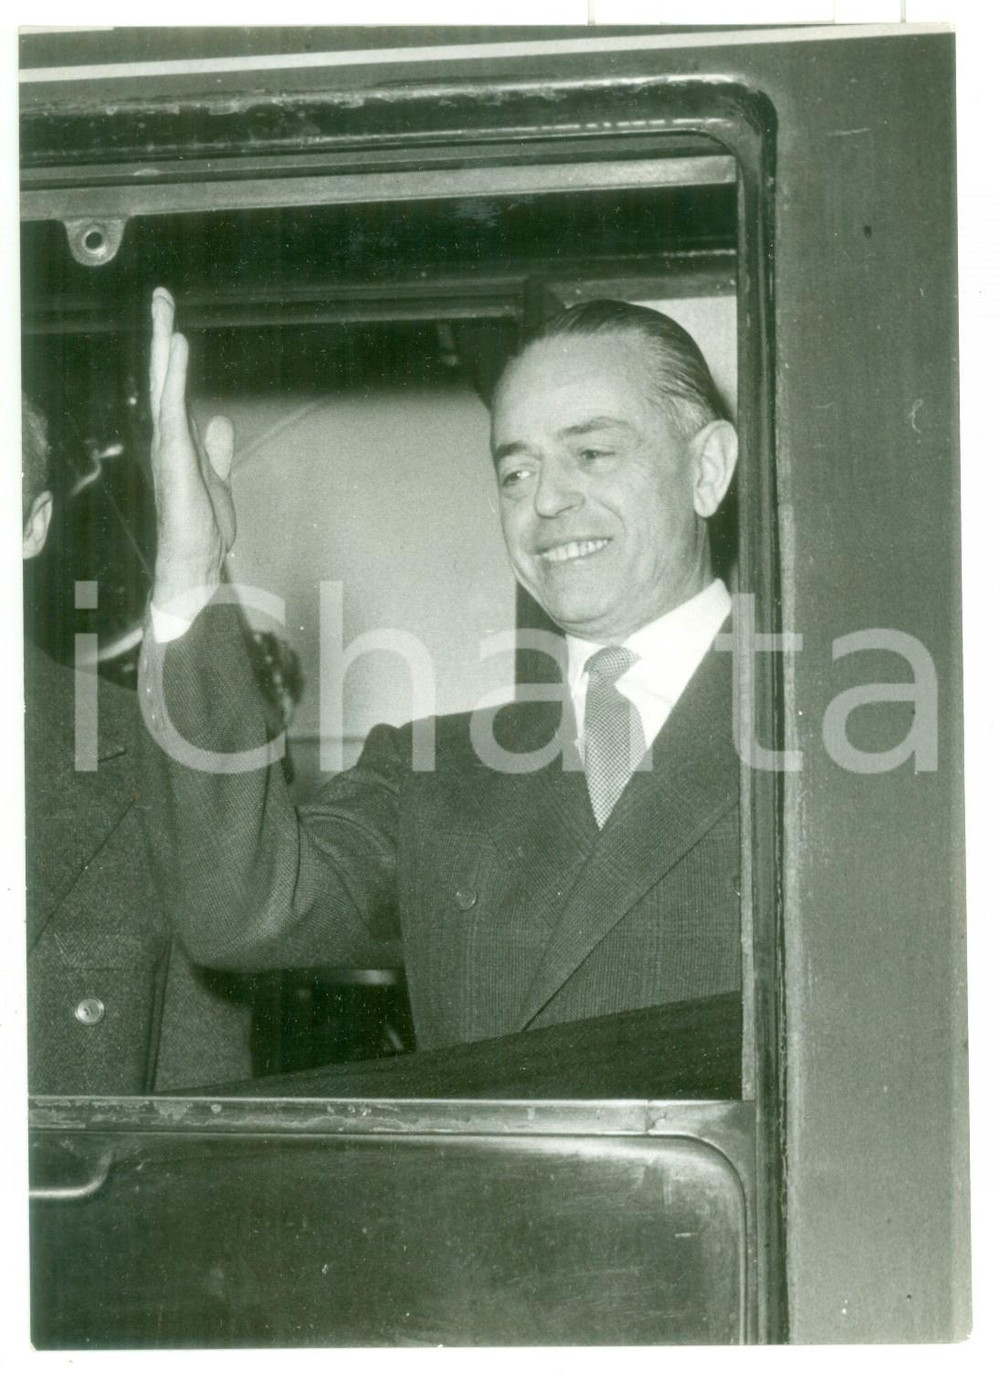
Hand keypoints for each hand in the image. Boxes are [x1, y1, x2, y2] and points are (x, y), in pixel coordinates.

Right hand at [149, 287, 235, 609]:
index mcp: (178, 440)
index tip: (172, 322)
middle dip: (161, 336)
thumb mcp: (218, 479)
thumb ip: (217, 450)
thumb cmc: (201, 528)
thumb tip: (219, 422)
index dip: (172, 355)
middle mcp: (167, 437)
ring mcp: (167, 445)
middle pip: (162, 377)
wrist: (194, 561)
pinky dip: (173, 374)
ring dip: (162, 345)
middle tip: (160, 297)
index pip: (173, 388)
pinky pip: (172, 406)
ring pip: (163, 384)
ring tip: (164, 310)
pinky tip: (177, 346)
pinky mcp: (173, 455)